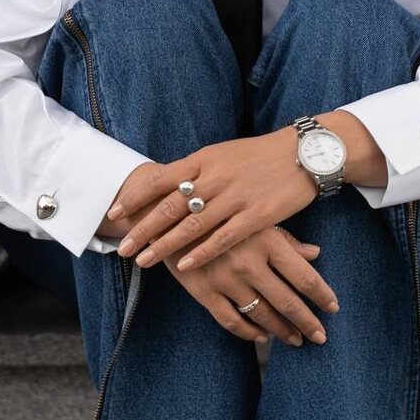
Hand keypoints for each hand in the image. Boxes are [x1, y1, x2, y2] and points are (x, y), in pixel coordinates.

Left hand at [107, 126, 317, 270]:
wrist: (305, 154)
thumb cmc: (260, 156)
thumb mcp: (223, 155)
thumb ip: (196, 171)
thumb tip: (165, 184)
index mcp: (204, 159)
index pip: (160, 179)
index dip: (135, 197)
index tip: (114, 214)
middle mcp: (215, 177)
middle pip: (169, 206)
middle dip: (142, 228)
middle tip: (122, 247)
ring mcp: (236, 197)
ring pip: (191, 225)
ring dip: (163, 245)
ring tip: (143, 261)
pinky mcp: (257, 216)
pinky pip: (222, 238)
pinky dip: (200, 252)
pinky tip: (183, 266)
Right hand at [163, 225, 339, 345]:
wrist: (170, 210)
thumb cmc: (221, 211)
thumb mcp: (256, 218)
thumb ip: (286, 239)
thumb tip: (315, 254)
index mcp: (267, 241)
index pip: (305, 276)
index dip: (322, 296)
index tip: (333, 309)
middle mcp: (249, 263)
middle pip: (287, 302)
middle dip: (307, 323)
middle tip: (320, 338)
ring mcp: (225, 279)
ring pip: (261, 315)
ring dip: (281, 331)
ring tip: (294, 339)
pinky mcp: (203, 291)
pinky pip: (230, 321)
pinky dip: (248, 332)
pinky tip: (261, 336)